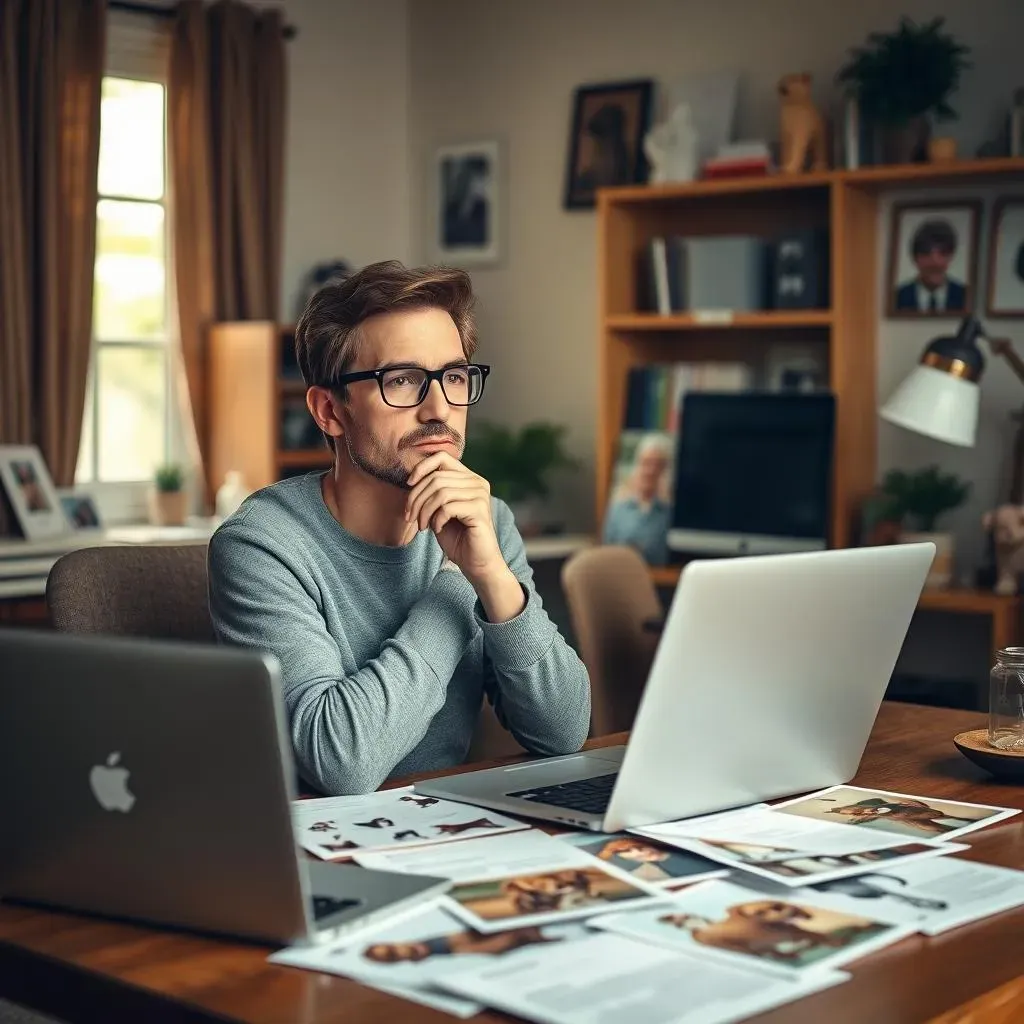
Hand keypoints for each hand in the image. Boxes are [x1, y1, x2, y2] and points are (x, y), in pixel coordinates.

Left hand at [405, 452, 503, 583]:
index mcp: (469, 478)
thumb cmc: (456, 537)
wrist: (475, 562)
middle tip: (410, 517)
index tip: (409, 484)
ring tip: (422, 526)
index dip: (421, 467)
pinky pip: (447, 507)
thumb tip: (411, 478)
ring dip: (424, 511)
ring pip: (440, 492)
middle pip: (436, 478)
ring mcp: (480, 495)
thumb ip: (432, 492)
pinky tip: (437, 529)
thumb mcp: (439, 509)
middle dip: (416, 498)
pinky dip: (436, 519)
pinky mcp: (479, 510)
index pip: (442, 457)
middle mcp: (477, 482)